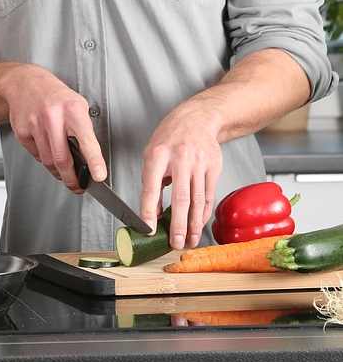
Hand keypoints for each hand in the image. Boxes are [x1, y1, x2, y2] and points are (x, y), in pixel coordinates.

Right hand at [0, 64, 106, 192]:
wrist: (25, 83)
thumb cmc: (55, 96)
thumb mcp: (77, 105)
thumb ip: (83, 130)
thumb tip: (90, 159)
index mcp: (72, 109)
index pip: (86, 140)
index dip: (94, 161)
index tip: (99, 176)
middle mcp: (53, 117)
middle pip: (62, 159)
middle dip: (71, 178)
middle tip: (78, 186)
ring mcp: (35, 124)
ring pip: (48, 160)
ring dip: (57, 171)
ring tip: (63, 171)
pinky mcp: (22, 131)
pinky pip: (36, 155)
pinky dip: (44, 158)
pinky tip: (47, 150)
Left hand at [140, 104, 222, 249]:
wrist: (198, 118)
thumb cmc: (170, 137)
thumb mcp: (151, 154)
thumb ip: (151, 182)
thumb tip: (153, 212)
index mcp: (158, 155)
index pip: (151, 187)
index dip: (149, 210)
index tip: (148, 228)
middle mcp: (181, 159)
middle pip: (180, 198)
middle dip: (178, 225)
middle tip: (175, 243)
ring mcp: (200, 164)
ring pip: (197, 200)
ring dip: (194, 224)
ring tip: (189, 241)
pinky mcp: (214, 168)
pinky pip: (208, 196)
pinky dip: (203, 213)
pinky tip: (199, 225)